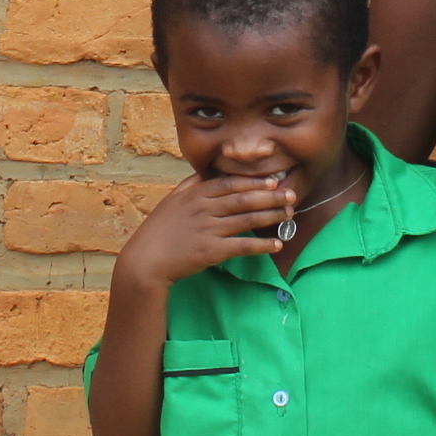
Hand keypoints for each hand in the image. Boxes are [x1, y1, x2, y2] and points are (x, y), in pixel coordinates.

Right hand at [113, 172, 292, 291]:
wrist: (145, 262)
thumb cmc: (158, 231)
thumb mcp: (171, 201)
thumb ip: (190, 185)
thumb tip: (206, 172)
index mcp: (195, 194)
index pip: (230, 183)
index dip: (254, 181)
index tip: (274, 180)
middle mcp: (203, 208)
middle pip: (243, 199)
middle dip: (271, 196)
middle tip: (291, 195)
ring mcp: (207, 229)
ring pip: (246, 219)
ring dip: (271, 216)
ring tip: (289, 215)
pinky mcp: (210, 251)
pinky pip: (242, 246)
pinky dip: (261, 245)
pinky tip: (276, 245)